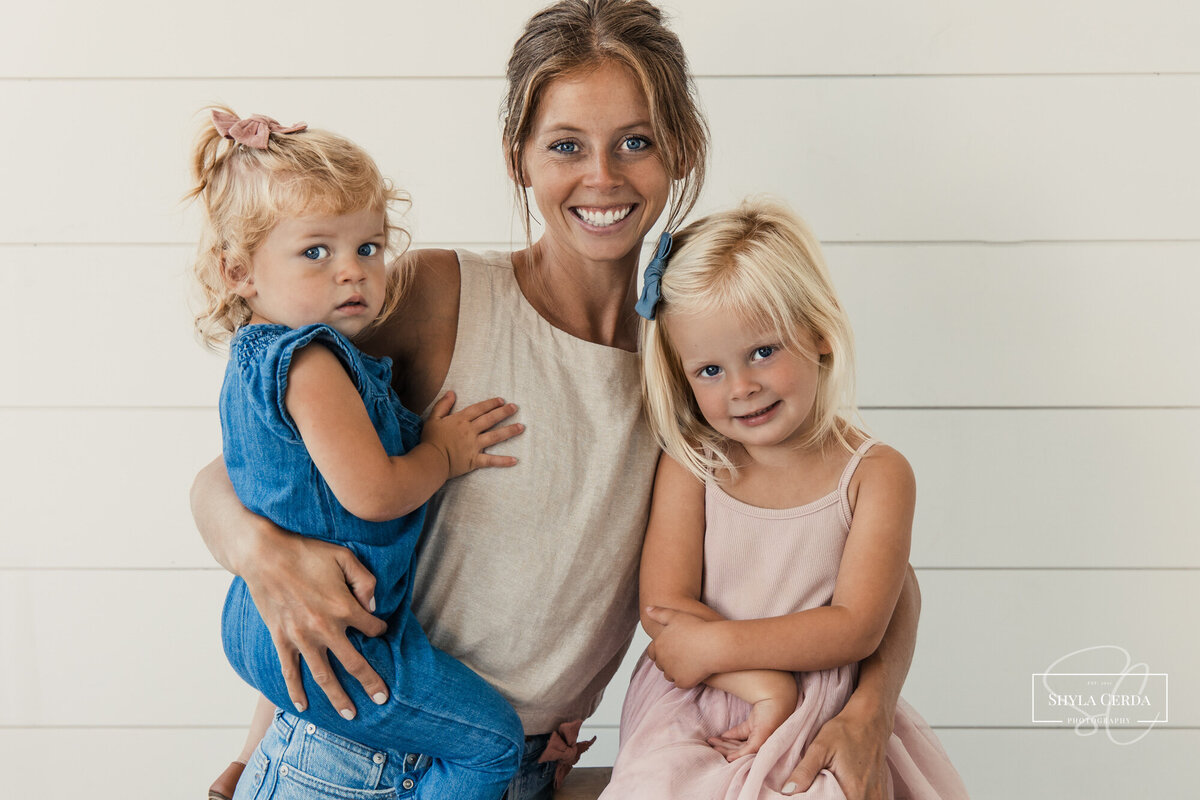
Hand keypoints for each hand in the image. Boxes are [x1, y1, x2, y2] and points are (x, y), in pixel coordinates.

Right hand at [240, 524, 389, 718]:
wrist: (264, 556)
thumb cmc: (306, 552)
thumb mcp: (344, 556)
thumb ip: (365, 581)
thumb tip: (373, 607)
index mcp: (343, 607)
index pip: (371, 627)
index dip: (379, 628)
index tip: (379, 628)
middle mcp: (324, 628)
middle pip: (354, 663)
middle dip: (371, 683)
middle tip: (382, 699)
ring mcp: (301, 637)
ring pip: (324, 676)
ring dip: (338, 697)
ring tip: (350, 715)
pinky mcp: (281, 639)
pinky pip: (290, 670)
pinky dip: (295, 690)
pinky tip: (303, 706)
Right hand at [422, 391, 522, 477]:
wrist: (430, 460)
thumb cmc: (430, 440)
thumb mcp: (433, 418)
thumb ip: (443, 405)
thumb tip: (452, 392)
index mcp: (460, 420)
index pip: (479, 409)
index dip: (491, 404)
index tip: (501, 400)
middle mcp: (470, 431)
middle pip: (490, 419)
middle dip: (503, 412)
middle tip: (515, 408)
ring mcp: (474, 446)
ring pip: (495, 436)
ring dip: (509, 431)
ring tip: (521, 427)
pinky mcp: (474, 460)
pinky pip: (491, 461)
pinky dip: (503, 461)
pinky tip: (515, 460)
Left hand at [644, 606, 715, 687]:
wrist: (714, 644)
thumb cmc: (697, 627)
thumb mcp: (676, 615)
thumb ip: (659, 613)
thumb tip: (647, 609)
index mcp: (658, 645)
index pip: (652, 652)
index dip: (661, 650)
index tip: (672, 647)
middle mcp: (661, 660)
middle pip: (660, 664)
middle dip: (668, 661)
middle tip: (683, 655)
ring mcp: (671, 672)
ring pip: (669, 675)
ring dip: (675, 671)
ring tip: (689, 663)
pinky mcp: (682, 682)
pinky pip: (681, 683)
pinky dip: (686, 679)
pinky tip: (694, 671)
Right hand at [708, 690, 795, 760]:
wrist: (776, 700)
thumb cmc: (766, 711)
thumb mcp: (747, 725)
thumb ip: (736, 733)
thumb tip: (723, 737)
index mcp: (758, 743)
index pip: (740, 748)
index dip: (726, 746)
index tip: (713, 744)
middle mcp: (761, 746)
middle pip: (739, 750)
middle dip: (723, 749)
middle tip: (711, 746)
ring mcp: (763, 744)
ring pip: (741, 752)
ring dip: (726, 750)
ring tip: (713, 746)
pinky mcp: (763, 739)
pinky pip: (749, 750)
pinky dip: (738, 755)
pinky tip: (728, 757)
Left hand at [781, 697, 891, 797]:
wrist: (869, 720)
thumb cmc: (844, 731)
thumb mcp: (820, 748)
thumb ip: (804, 772)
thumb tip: (788, 791)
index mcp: (853, 791)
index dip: (818, 799)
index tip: (810, 793)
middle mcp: (869, 797)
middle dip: (829, 798)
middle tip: (819, 786)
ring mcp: (877, 796)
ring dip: (841, 798)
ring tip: (831, 786)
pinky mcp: (880, 793)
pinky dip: (853, 797)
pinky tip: (845, 789)